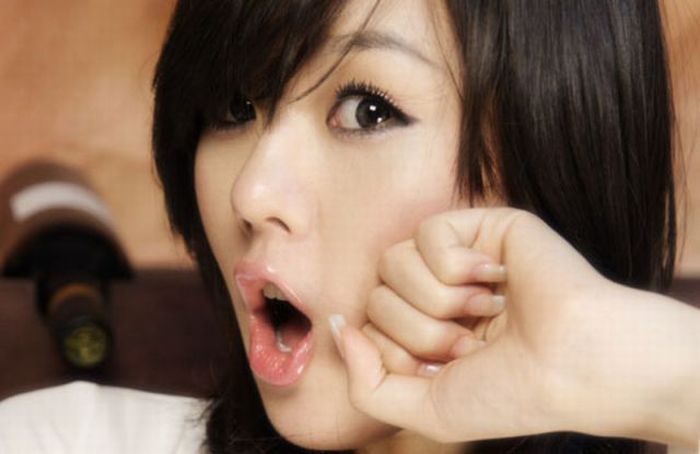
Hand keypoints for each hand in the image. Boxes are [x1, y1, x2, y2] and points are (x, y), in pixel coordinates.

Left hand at [329, 207, 699, 445]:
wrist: (575, 367)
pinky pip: (427, 234)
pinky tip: (496, 280)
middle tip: (472, 343)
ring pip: (392, 263)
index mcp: (423, 330)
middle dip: (420, 332)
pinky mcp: (480, 226)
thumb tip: (337, 325)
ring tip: (486, 314)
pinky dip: (457, 267)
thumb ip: (366, 382)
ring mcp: (455, 258)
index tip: (448, 368)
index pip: (366, 325)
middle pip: (375, 295)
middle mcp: (435, 292)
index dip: (397, 353)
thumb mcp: (425, 408)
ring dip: (438, 302)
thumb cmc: (509, 392)